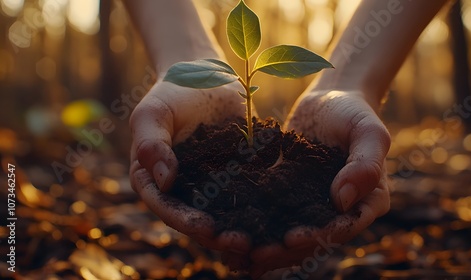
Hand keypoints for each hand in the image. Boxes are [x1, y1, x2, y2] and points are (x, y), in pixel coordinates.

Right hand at [129, 80, 250, 254]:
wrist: (206, 74)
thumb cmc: (172, 92)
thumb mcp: (153, 113)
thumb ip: (151, 144)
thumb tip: (164, 182)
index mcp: (154, 179)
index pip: (166, 207)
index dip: (184, 220)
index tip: (205, 228)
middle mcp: (183, 189)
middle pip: (197, 218)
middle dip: (218, 235)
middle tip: (241, 243)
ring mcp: (210, 185)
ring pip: (224, 214)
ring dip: (240, 229)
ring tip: (260, 240)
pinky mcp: (237, 175)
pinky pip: (248, 194)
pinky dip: (260, 208)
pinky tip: (277, 216)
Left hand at [247, 90, 390, 276]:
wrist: (332, 98)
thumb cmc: (355, 112)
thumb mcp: (369, 132)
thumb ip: (365, 165)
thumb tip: (342, 201)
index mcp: (368, 202)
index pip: (343, 227)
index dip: (317, 237)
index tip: (291, 239)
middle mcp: (342, 211)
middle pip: (314, 239)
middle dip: (285, 251)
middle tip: (256, 256)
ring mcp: (316, 205)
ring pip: (292, 234)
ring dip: (268, 247)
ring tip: (239, 256)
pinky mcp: (293, 195)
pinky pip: (275, 214)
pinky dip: (258, 227)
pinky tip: (232, 235)